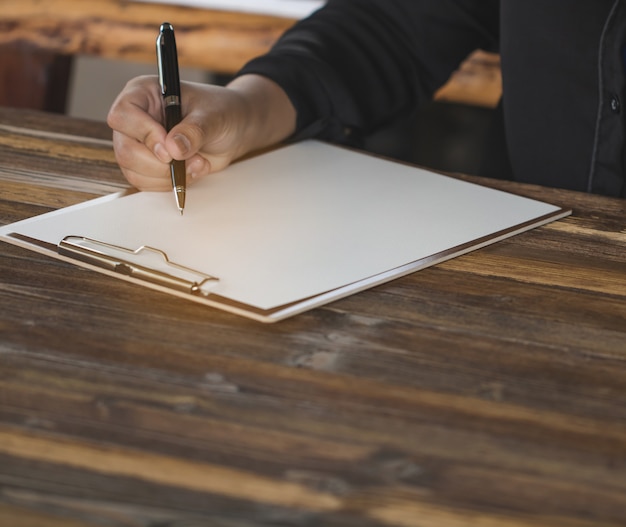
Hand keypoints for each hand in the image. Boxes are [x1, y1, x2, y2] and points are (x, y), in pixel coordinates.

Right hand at [107, 74, 295, 190]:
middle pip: (125, 150)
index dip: (145, 134)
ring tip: (197, 163)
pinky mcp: (148, 163)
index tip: (170, 147)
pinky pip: (146, 182)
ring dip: (168, 176)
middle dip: (160, 164)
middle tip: (189, 159)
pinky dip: (170, 183)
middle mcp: (136, 118)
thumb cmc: (222, 112)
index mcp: (144, 93)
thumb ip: (194, 131)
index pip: (123, 115)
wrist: (233, 129)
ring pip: (133, 171)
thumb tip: (173, 148)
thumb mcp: (213, 117)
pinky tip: (191, 171)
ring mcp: (139, 143)